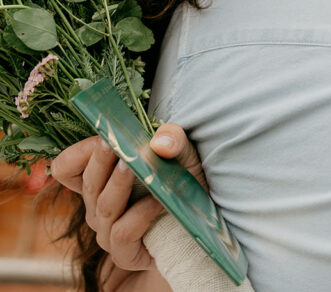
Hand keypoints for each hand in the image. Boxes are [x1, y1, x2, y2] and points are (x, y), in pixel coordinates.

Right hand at [51, 123, 204, 274]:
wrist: (203, 221)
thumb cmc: (185, 184)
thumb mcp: (184, 153)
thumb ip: (173, 138)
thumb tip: (159, 141)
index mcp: (102, 180)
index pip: (67, 167)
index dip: (78, 153)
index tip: (102, 137)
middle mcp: (99, 206)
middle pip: (87, 182)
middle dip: (100, 161)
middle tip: (114, 143)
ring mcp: (108, 231)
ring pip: (104, 206)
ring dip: (118, 184)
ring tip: (133, 167)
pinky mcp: (124, 253)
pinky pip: (123, 232)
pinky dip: (141, 213)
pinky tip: (160, 201)